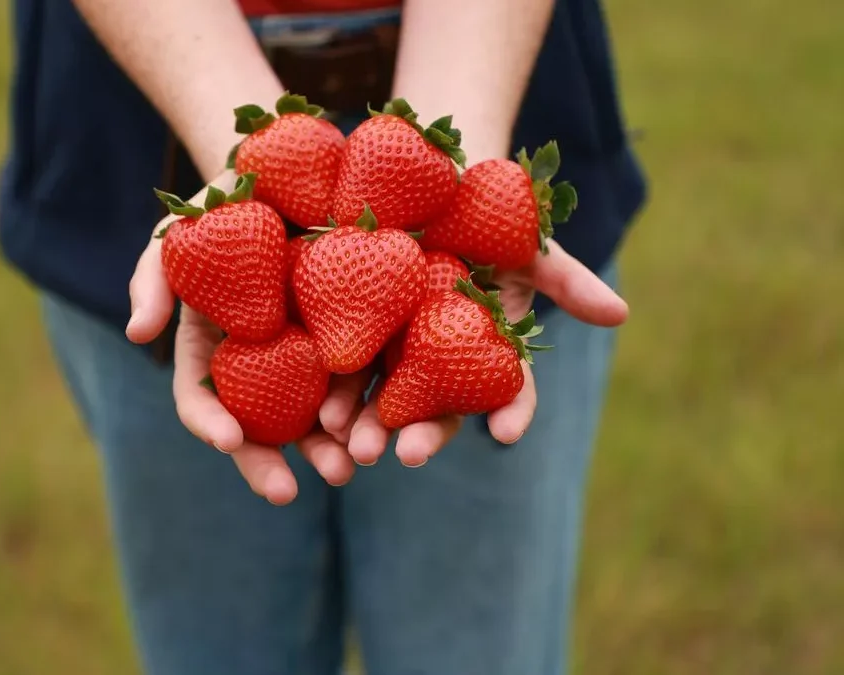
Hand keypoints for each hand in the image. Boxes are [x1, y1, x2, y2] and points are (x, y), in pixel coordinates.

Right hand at [127, 170, 356, 504]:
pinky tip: (382, 426)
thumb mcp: (181, 233)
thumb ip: (153, 278)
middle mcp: (258, 365)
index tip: (228, 440)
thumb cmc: (226, 205)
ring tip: (347, 468)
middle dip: (269, 462)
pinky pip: (361, 380)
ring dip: (327, 448)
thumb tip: (138, 335)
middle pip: (258, 425)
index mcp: (213, 350)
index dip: (210, 423)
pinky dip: (368, 407)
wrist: (294, 175)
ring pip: (313, 416)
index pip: (202, 398)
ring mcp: (306, 357)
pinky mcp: (351, 340)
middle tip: (286, 492)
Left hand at [344, 239, 629, 467]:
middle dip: (424, 433)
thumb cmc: (483, 212)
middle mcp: (441, 357)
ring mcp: (395, 348)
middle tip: (407, 456)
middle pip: (438, 404)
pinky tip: (322, 415)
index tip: (506, 434)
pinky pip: (342, 366)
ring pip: (384, 395)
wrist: (420, 181)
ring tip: (353, 445)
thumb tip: (621, 314)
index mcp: (486, 346)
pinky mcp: (351, 330)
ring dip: (369, 425)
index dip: (510, 411)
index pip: (507, 388)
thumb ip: (566, 280)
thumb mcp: (525, 242)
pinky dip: (333, 392)